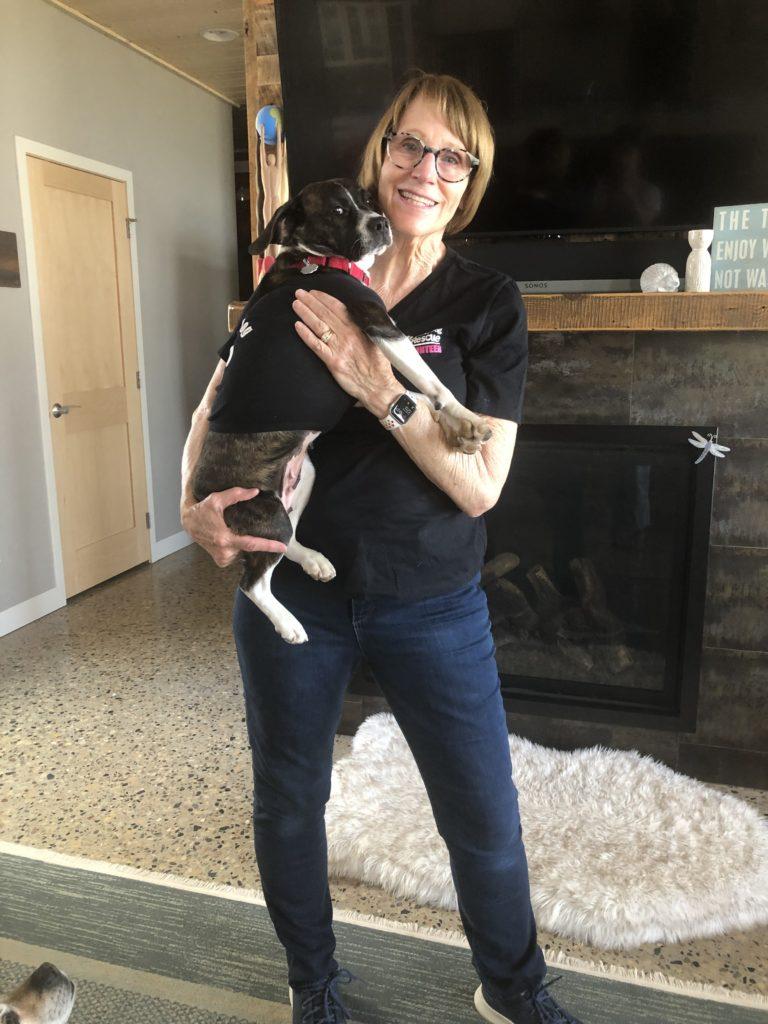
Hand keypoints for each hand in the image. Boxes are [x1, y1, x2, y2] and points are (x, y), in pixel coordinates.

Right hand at [181, 487, 286, 567]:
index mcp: (225, 539)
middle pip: (249, 547)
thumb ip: (236, 495)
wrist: (188, 522)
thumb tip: (255, 492)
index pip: (251, 544)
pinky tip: (231, 539)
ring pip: (242, 551)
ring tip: (234, 531)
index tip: (283, 547)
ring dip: (243, 543)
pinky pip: (236, 555)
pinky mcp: (220, 561)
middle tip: (248, 528)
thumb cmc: (202, 510)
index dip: (268, 545)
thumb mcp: (216, 499)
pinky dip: (237, 547)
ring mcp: (222, 558)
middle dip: (254, 540)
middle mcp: (224, 551)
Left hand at [292, 288, 400, 413]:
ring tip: (295, 304)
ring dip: (306, 313)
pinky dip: (306, 335)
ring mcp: (339, 348)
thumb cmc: (379, 365)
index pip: (338, 308)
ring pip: (319, 326)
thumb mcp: (378, 339)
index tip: (314, 292)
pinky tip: (297, 326)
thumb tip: (362, 315)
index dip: (324, 299)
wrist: (378, 386)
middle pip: (325, 314)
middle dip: (311, 302)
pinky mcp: (333, 362)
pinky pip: (316, 345)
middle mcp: (347, 335)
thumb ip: (368, 326)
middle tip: (299, 293)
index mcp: (358, 328)